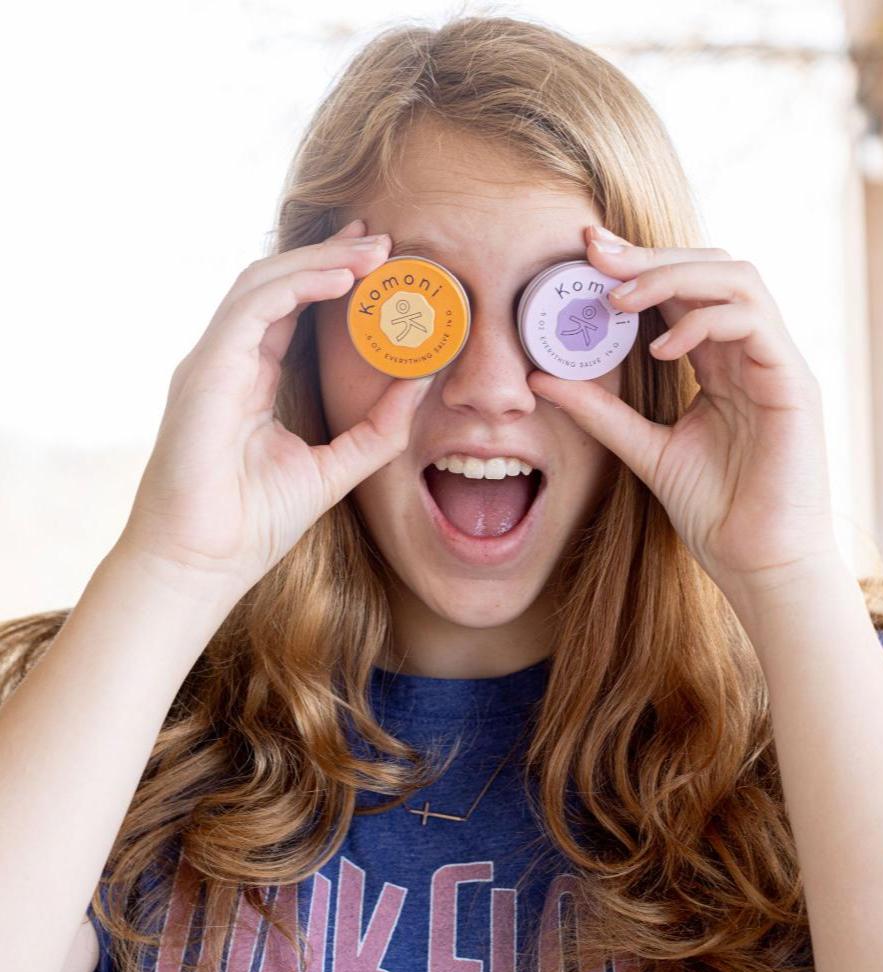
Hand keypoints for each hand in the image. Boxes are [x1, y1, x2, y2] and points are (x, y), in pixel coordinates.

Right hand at [117, 219, 432, 599]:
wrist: (203, 563)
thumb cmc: (253, 523)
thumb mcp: (334, 468)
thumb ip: (377, 427)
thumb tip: (422, 382)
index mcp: (252, 380)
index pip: (290, 311)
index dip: (331, 279)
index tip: (377, 262)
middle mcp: (228, 361)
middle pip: (278, 285)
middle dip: (331, 256)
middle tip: (382, 240)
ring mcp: (213, 361)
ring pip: (264, 283)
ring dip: (321, 261)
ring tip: (373, 251)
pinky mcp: (206, 369)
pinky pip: (254, 306)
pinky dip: (298, 284)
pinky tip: (343, 278)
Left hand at [527, 225, 841, 598]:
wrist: (757, 564)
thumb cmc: (714, 510)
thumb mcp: (644, 449)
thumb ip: (600, 412)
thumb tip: (540, 379)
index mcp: (720, 363)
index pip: (683, 291)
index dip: (637, 266)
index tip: (585, 255)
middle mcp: (751, 353)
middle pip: (712, 268)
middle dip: (650, 255)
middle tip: (594, 254)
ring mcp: (776, 364)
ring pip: (738, 279)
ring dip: (673, 276)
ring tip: (619, 300)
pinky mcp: (794, 385)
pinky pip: (753, 323)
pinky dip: (703, 322)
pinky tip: (662, 349)